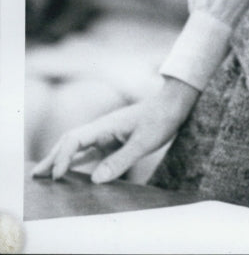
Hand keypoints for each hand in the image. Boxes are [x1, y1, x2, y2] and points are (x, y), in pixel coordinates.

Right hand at [32, 76, 198, 182]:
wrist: (174, 105)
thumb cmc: (161, 120)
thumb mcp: (144, 143)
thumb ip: (121, 160)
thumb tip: (95, 180)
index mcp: (106, 125)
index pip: (74, 139)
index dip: (62, 157)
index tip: (57, 176)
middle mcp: (102, 128)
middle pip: (70, 141)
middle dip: (53, 157)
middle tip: (36, 176)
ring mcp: (107, 133)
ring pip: (77, 146)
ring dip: (61, 159)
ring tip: (46, 175)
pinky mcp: (114, 138)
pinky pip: (90, 150)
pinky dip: (76, 160)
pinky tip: (70, 171)